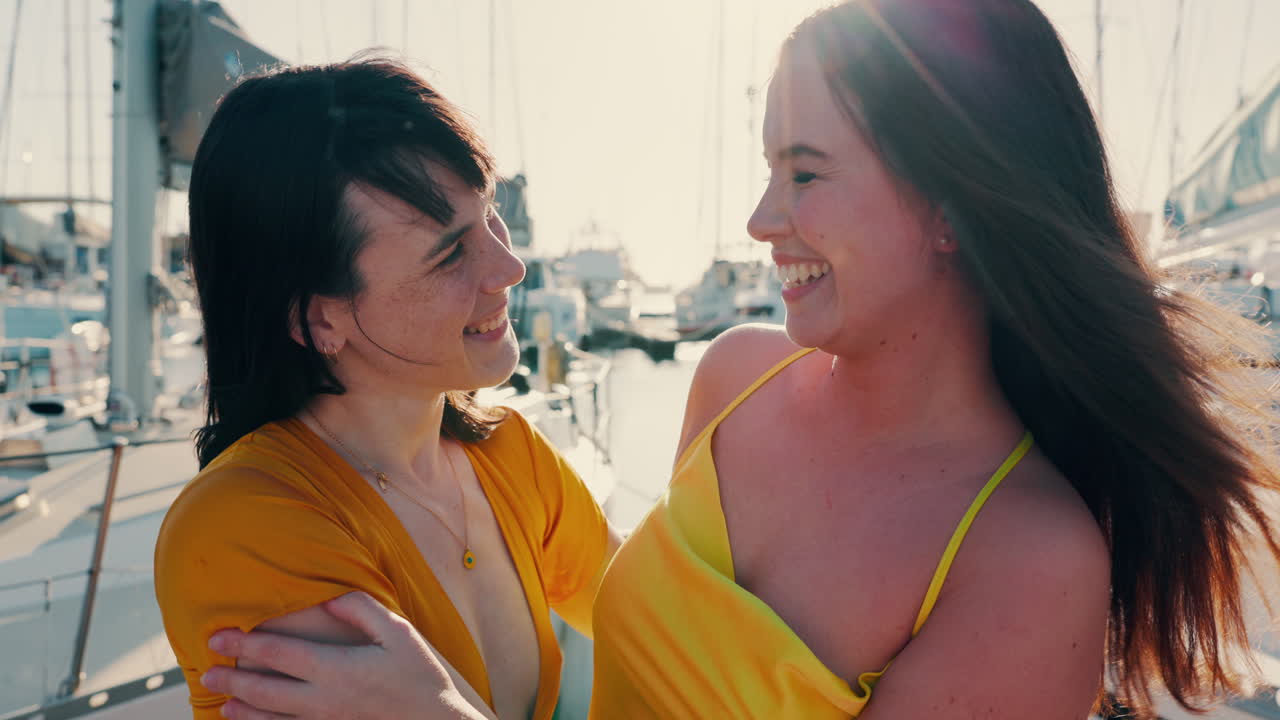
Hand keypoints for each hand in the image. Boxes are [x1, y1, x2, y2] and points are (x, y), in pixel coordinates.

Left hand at [201, 591, 496, 719]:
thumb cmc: (420, 674)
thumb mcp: (398, 632)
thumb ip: (361, 610)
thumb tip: (328, 598)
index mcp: (336, 669)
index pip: (279, 655)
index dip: (245, 644)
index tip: (219, 636)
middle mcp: (324, 699)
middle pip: (266, 690)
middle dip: (232, 679)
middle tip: (206, 672)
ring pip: (272, 718)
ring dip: (244, 708)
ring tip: (222, 700)